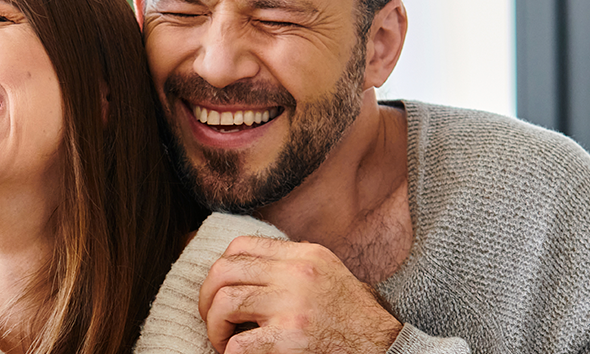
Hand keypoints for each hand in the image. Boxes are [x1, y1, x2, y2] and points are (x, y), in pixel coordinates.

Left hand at [199, 236, 401, 353]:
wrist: (383, 345)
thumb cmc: (351, 315)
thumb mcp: (326, 272)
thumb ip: (290, 264)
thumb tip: (243, 268)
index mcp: (304, 255)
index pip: (240, 246)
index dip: (219, 269)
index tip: (219, 290)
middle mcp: (297, 275)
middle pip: (224, 271)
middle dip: (206, 297)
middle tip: (211, 318)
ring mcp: (293, 307)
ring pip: (225, 303)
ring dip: (214, 326)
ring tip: (223, 340)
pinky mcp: (291, 339)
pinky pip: (238, 343)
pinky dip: (229, 352)